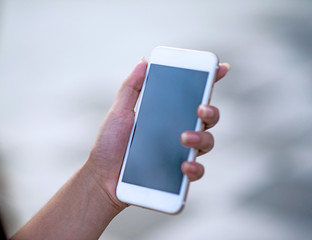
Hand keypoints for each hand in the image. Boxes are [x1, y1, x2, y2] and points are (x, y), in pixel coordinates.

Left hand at [85, 59, 229, 209]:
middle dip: (211, 111)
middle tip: (201, 109)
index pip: (192, 95)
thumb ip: (131, 88)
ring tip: (184, 138)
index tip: (220, 68)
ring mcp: (180, 153)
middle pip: (207, 118)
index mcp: (167, 114)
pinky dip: (194, 168)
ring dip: (202, 138)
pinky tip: (184, 166)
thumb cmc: (110, 145)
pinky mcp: (178, 176)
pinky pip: (196, 171)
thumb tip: (143, 61)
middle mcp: (177, 132)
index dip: (210, 80)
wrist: (102, 177)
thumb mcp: (118, 112)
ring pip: (207, 142)